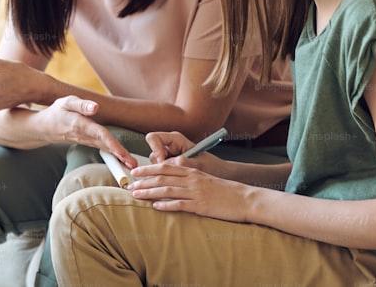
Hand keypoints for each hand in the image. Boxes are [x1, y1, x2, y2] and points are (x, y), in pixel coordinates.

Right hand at [37, 96, 136, 168]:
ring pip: (106, 150)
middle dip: (119, 156)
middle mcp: (85, 136)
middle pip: (106, 146)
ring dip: (119, 158)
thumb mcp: (66, 102)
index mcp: (81, 125)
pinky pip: (103, 149)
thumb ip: (82, 105)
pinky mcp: (90, 143)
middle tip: (134, 166)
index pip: (99, 134)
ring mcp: (87, 141)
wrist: (46, 127)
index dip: (111, 143)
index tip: (121, 153)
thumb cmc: (58, 111)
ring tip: (134, 165)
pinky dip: (115, 155)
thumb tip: (96, 107)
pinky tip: (125, 160)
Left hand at [128, 162, 250, 221]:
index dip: (149, 168)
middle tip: (130, 185)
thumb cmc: (225, 191)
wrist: (245, 199)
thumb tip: (173, 182)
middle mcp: (192, 179)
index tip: (136, 171)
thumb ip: (190, 178)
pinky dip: (167, 206)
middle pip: (163, 178)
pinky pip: (181, 205)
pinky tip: (155, 207)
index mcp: (193, 171)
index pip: (166, 167)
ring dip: (150, 193)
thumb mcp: (206, 179)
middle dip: (144, 181)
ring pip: (168, 190)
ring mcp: (196, 192)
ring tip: (137, 195)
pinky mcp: (201, 206)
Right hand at [145, 131, 227, 176]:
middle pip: (152, 153)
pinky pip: (160, 174)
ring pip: (154, 166)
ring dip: (159, 176)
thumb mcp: (199, 163)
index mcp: (176, 139)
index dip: (155, 149)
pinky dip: (162, 182)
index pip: (153, 138)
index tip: (161, 160)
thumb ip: (183, 162)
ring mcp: (168, 158)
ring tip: (171, 182)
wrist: (219, 173)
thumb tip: (170, 163)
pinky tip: (168, 187)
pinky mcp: (170, 169)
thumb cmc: (211, 165)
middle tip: (163, 176)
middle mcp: (170, 147)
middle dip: (155, 167)